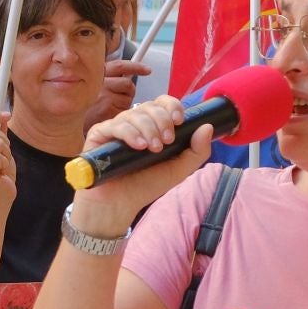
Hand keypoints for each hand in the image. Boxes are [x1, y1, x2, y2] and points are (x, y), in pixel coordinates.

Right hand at [70, 95, 212, 235]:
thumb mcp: (178, 170)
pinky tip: (138, 146)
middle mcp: (135, 123)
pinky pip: (116, 125)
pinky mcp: (99, 135)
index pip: (162, 103)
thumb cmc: (146, 186)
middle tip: (166, 142)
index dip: (172, 106)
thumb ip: (197, 151)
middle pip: (150, 106)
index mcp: (153, 126)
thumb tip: (208, 126)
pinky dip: (130, 133)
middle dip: (162, 121)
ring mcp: (116, 127)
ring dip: (148, 129)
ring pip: (135, 114)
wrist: (119, 205)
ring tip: (153, 149)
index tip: (179, 121)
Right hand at [86, 58, 152, 131]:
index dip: (136, 67)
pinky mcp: (107, 107)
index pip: (120, 66)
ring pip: (128, 97)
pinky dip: (120, 113)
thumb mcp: (95, 87)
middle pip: (128, 83)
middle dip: (129, 92)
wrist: (73, 123)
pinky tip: (109, 115)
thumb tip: (131, 75)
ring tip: (110, 108)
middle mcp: (100, 82)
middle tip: (121, 99)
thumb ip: (111, 79)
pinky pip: (124, 109)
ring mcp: (104, 94)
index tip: (147, 70)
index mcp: (97, 74)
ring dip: (124, 103)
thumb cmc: (87, 106)